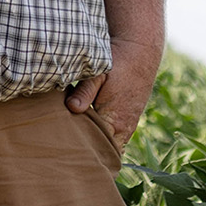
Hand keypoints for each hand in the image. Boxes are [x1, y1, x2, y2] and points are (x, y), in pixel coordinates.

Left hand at [65, 38, 160, 152]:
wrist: (140, 52)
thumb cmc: (117, 62)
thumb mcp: (99, 74)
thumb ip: (85, 92)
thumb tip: (72, 107)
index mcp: (114, 120)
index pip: (96, 146)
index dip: (81, 148)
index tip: (65, 148)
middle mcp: (123, 128)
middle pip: (104, 152)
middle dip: (90, 153)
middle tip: (69, 151)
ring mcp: (129, 126)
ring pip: (112, 147)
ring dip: (98, 146)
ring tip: (79, 147)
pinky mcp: (131, 121)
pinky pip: (118, 139)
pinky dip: (106, 140)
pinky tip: (92, 136)